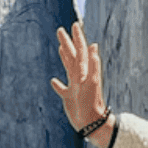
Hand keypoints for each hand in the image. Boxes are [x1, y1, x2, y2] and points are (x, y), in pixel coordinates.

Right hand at [51, 23, 113, 142]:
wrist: (92, 122)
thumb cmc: (91, 103)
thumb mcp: (92, 83)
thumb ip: (92, 65)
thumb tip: (94, 46)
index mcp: (84, 71)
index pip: (80, 51)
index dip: (77, 38)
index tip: (74, 25)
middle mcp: (79, 76)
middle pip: (72, 56)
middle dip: (67, 43)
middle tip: (60, 30)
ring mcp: (74, 86)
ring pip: (68, 68)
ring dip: (64, 57)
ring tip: (61, 47)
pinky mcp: (69, 97)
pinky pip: (62, 89)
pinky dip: (57, 85)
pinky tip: (53, 81)